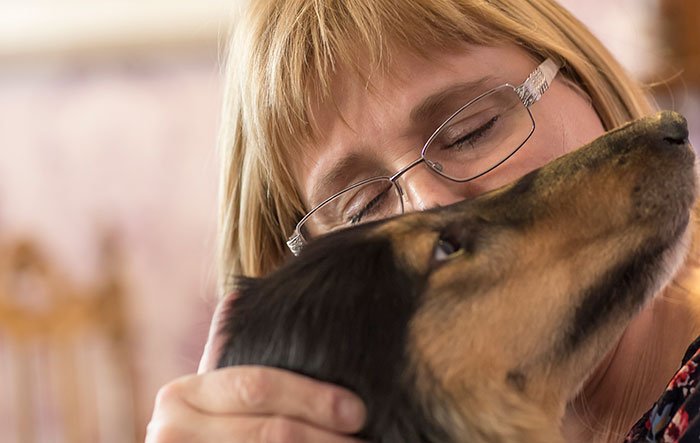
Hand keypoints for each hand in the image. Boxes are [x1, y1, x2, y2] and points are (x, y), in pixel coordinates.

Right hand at [145, 293, 366, 441]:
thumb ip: (226, 353)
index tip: (357, 410)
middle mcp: (171, 431)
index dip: (311, 398)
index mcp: (181, 396)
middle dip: (327, 438)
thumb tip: (240, 294)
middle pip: (271, 432)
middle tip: (368, 440)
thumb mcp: (212, 395)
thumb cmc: (209, 434)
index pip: (256, 387)